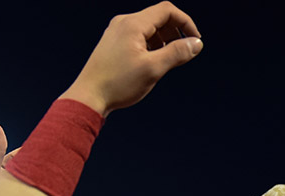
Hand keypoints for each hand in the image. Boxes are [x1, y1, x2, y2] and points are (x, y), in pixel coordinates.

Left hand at [60, 2, 202, 115]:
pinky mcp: (113, 42)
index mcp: (133, 24)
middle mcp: (123, 23)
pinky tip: (152, 62)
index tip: (195, 41)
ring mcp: (116, 32)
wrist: (88, 96)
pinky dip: (151, 44)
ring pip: (148, 27)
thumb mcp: (153, 69)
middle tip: (183, 53)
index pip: (167, 11)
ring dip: (164, 39)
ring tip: (168, 60)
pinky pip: (138, 36)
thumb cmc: (118, 83)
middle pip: (158, 17)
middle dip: (175, 32)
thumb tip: (196, 43)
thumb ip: (177, 53)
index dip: (186, 22)